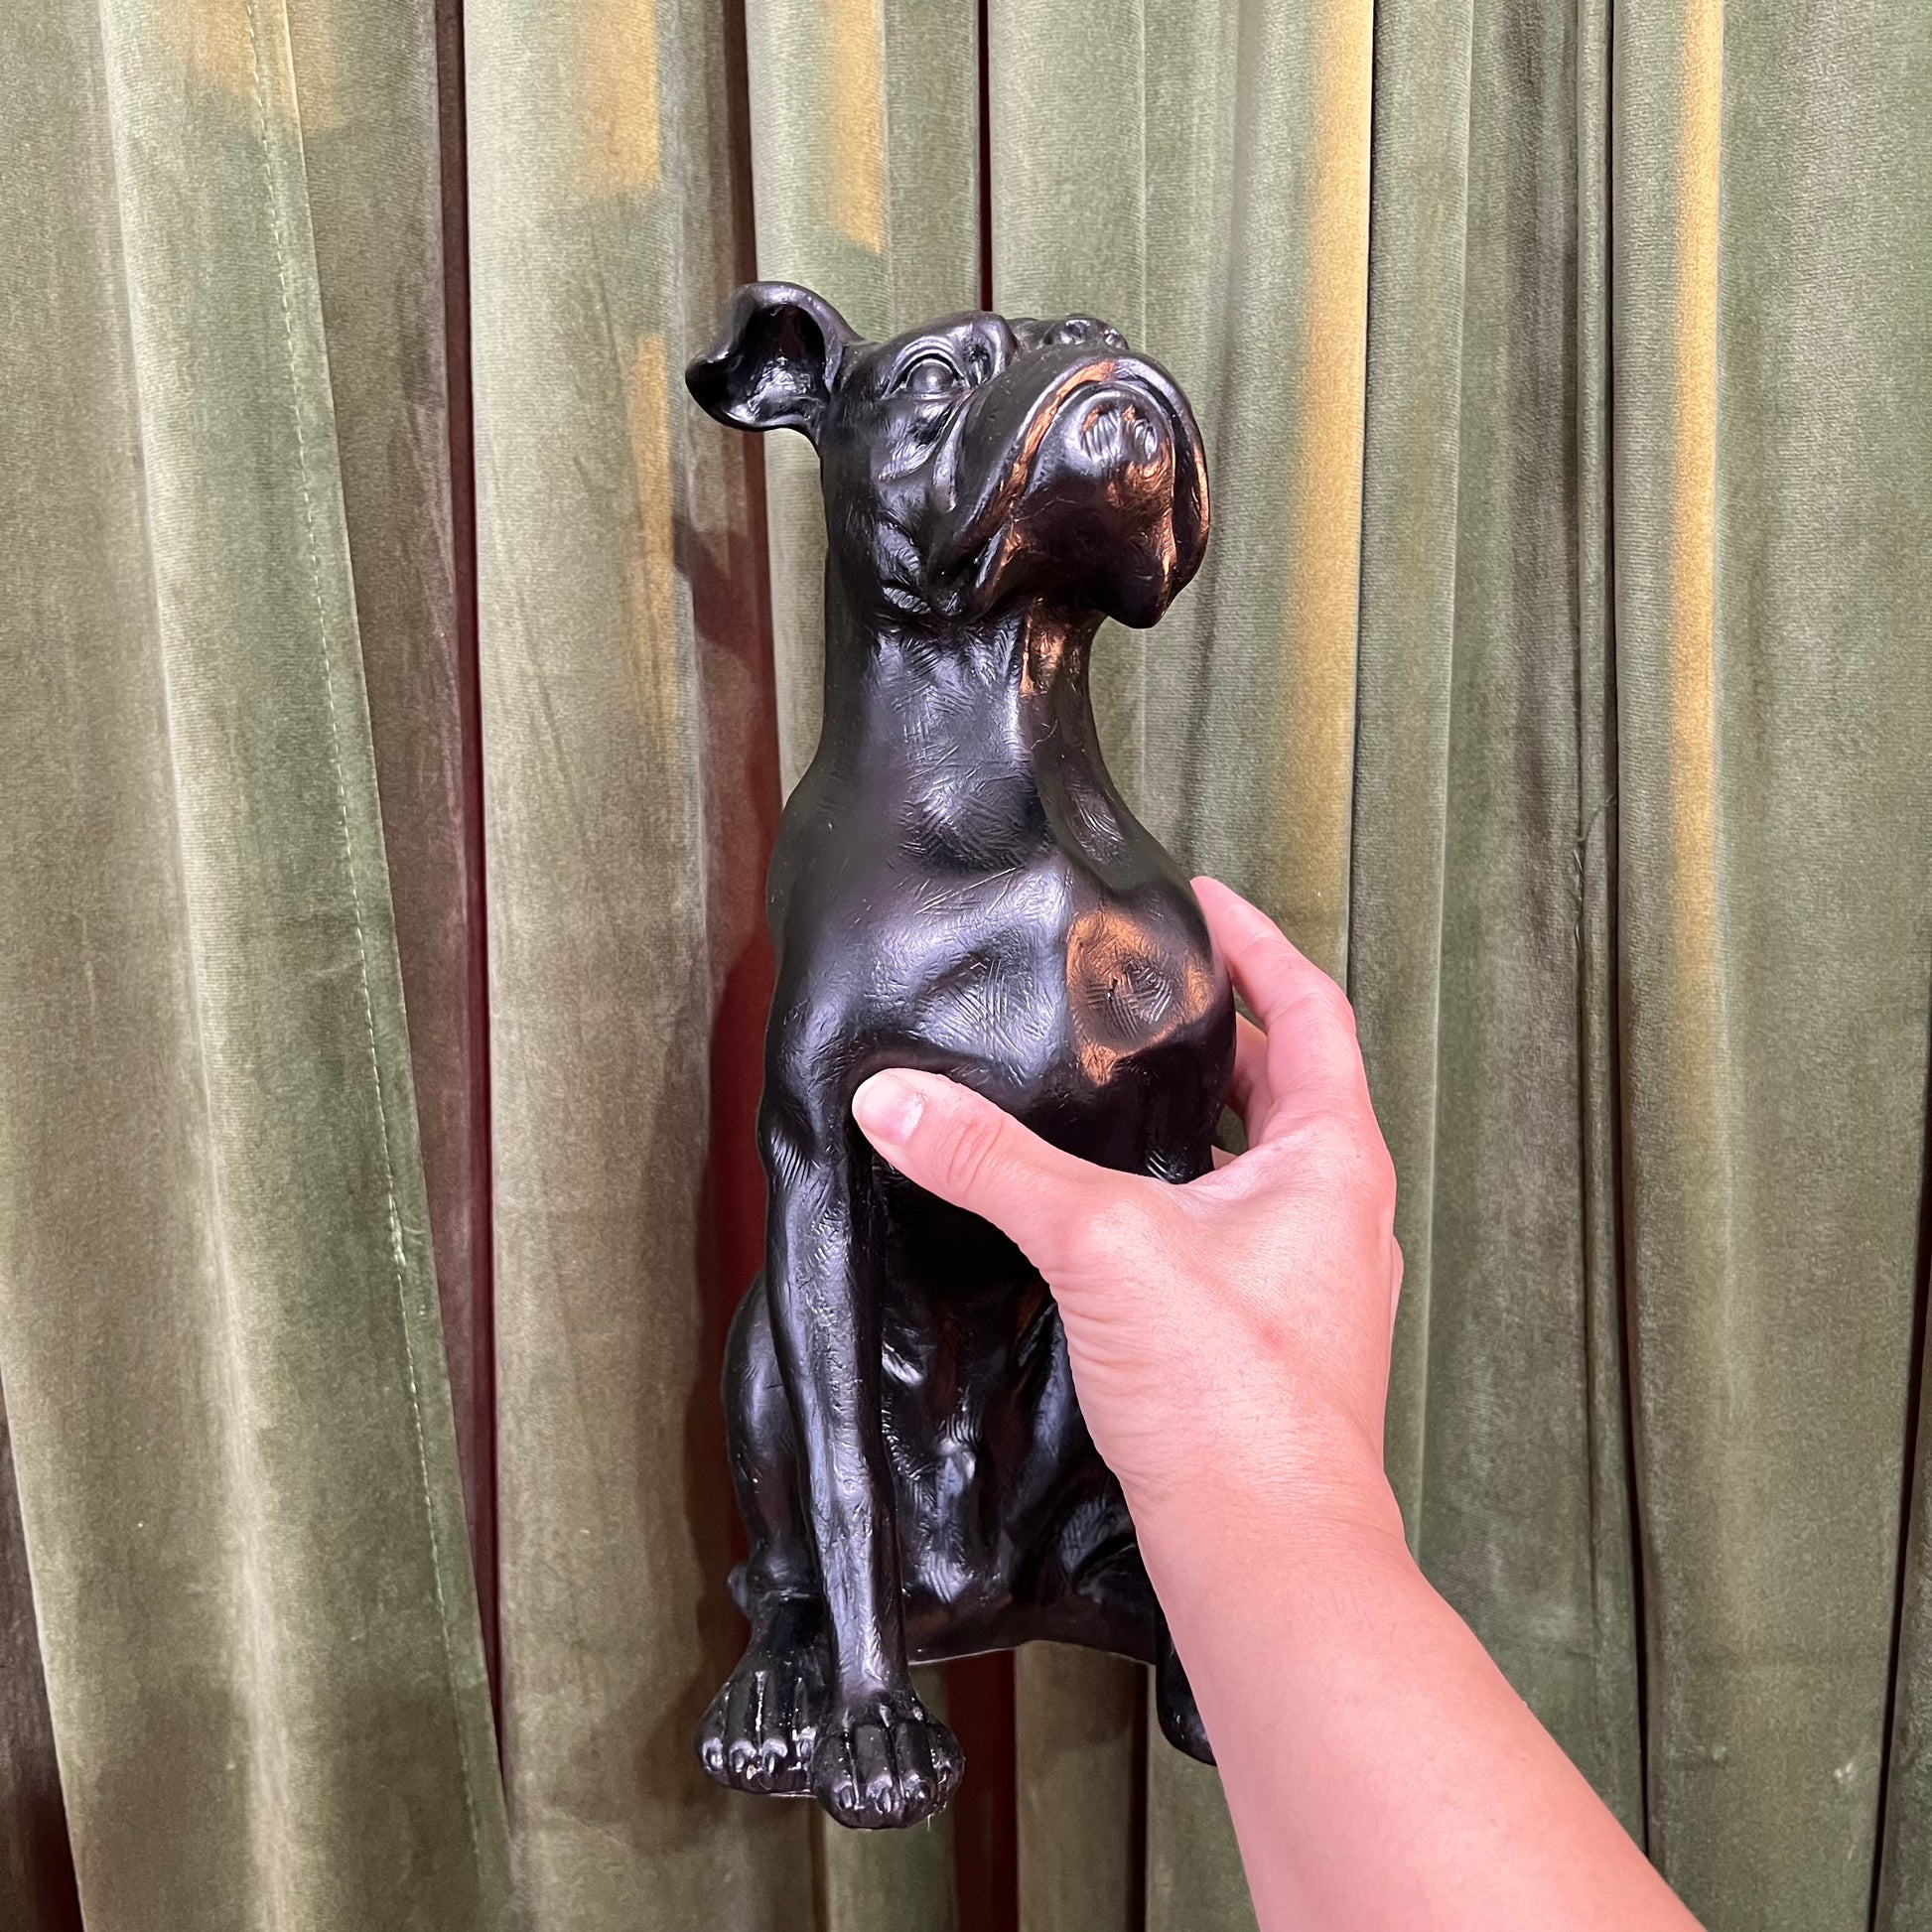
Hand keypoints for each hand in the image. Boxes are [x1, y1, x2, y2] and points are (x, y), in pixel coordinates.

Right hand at [849, 876, 1404, 1565]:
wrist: (1268, 1554)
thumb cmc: (1228, 1395)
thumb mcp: (1098, 1244)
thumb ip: (992, 1163)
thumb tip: (895, 1100)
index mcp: (1331, 1158)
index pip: (1309, 1010)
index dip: (1256, 945)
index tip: (1201, 902)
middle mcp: (1339, 1212)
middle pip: (1285, 1084)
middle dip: (1216, 1032)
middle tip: (1143, 994)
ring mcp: (1315, 1280)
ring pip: (1257, 1164)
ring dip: (1199, 1119)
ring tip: (1120, 1089)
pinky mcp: (1275, 1338)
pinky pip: (1233, 1230)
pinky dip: (1183, 1195)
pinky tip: (1115, 1214)